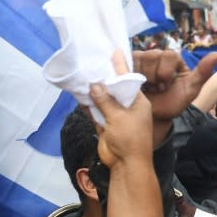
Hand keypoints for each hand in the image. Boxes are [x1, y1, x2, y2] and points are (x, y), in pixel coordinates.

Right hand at [89, 51, 152, 168]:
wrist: (126, 165)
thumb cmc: (130, 139)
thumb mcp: (119, 116)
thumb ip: (105, 100)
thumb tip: (94, 84)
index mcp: (138, 102)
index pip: (128, 80)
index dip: (120, 66)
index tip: (114, 51)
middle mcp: (128, 107)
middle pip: (114, 89)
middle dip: (103, 78)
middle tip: (92, 60)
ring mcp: (116, 116)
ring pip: (103, 100)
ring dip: (93, 91)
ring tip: (82, 73)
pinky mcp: (105, 125)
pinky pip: (95, 111)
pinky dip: (88, 104)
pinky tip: (79, 93)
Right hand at [134, 49, 216, 122]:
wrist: (154, 117)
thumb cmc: (173, 103)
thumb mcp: (190, 91)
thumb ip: (203, 73)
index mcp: (174, 60)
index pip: (169, 54)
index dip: (166, 71)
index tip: (166, 85)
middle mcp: (158, 57)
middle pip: (152, 55)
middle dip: (154, 75)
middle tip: (156, 89)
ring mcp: (142, 60)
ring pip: (139, 58)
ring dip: (141, 76)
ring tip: (145, 89)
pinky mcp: (128, 66)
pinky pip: (125, 62)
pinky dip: (129, 75)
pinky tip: (135, 86)